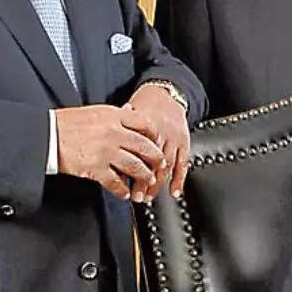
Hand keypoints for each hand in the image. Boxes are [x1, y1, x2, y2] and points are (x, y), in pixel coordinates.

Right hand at [54, 105, 162, 201]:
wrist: (47, 135)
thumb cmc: (66, 123)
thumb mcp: (95, 111)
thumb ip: (115, 114)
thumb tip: (130, 111)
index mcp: (114, 116)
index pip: (145, 124)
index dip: (155, 135)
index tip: (158, 142)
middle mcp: (114, 133)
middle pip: (145, 147)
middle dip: (156, 159)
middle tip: (160, 165)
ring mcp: (106, 152)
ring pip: (135, 166)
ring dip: (144, 176)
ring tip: (147, 180)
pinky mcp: (95, 169)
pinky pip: (115, 182)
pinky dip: (122, 190)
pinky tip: (125, 193)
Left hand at [127, 84, 191, 198]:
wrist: (165, 93)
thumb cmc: (143, 105)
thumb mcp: (127, 113)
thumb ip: (120, 131)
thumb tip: (106, 149)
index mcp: (144, 124)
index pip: (137, 152)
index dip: (130, 170)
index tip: (123, 184)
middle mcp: (161, 132)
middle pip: (152, 161)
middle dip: (145, 181)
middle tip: (137, 196)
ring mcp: (174, 138)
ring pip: (167, 165)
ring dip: (159, 184)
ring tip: (149, 197)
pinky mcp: (184, 142)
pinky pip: (183, 163)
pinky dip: (180, 179)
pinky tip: (174, 192)